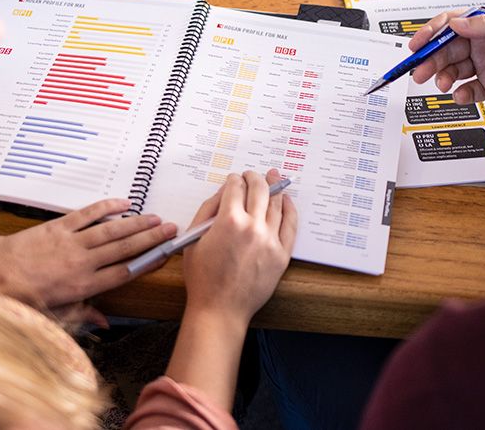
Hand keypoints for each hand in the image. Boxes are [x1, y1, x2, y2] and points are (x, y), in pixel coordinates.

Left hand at [0, 199, 176, 309]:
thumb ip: (82, 314)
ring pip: (112, 230)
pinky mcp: (59, 226)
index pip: (124, 271)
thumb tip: (106, 323)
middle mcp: (82, 262)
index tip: (164, 254)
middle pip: (125, 248)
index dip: (148, 261)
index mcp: (83, 286)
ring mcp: (72, 242)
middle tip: (171, 229)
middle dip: (151, 237)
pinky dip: (107, 207)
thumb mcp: (53, 315)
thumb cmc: (19, 298)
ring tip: (156, 217)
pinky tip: (124, 202)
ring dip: (137, 222)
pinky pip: (88, 214)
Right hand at [164, 168, 296, 410]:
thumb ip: (207, 210)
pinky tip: (286, 200)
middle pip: (259, 189)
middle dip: (254, 177)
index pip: (235, 188)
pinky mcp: (281, 254)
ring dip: (274, 187)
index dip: (234, 179)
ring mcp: (270, 240)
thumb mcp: (194, 239)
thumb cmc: (203, 278)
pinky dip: (289, 209)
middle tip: (252, 174)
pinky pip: (290, 225)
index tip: (234, 179)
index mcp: (228, 221)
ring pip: (276, 204)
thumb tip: (222, 193)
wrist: (220, 310)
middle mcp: (252, 226)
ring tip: (274, 177)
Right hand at [409, 7, 484, 107]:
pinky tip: (460, 95)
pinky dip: (460, 94)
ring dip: (443, 76)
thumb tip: (457, 22)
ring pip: (454, 70)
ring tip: (442, 84)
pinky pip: (468, 90)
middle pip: (448, 49)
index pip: (453, 24)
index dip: (432, 33)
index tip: (418, 45)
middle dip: (432, 59)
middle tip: (420, 71)